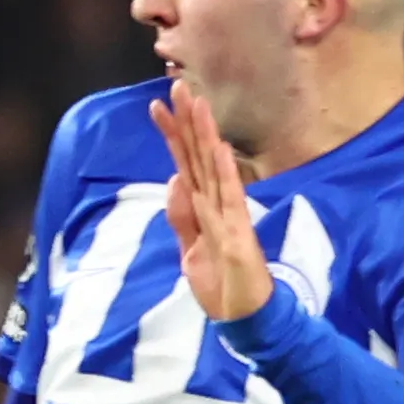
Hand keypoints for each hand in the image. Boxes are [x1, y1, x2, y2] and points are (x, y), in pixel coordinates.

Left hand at [149, 76, 273, 320]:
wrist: (245, 318)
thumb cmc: (221, 284)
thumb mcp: (189, 251)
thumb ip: (181, 218)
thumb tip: (175, 180)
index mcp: (203, 208)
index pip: (186, 164)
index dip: (173, 135)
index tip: (158, 106)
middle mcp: (218, 205)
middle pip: (199, 157)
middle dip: (188, 122)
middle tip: (177, 85)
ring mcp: (230, 217)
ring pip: (214, 169)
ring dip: (206, 136)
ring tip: (198, 104)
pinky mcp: (239, 235)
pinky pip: (229, 200)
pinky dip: (223, 174)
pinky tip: (217, 148)